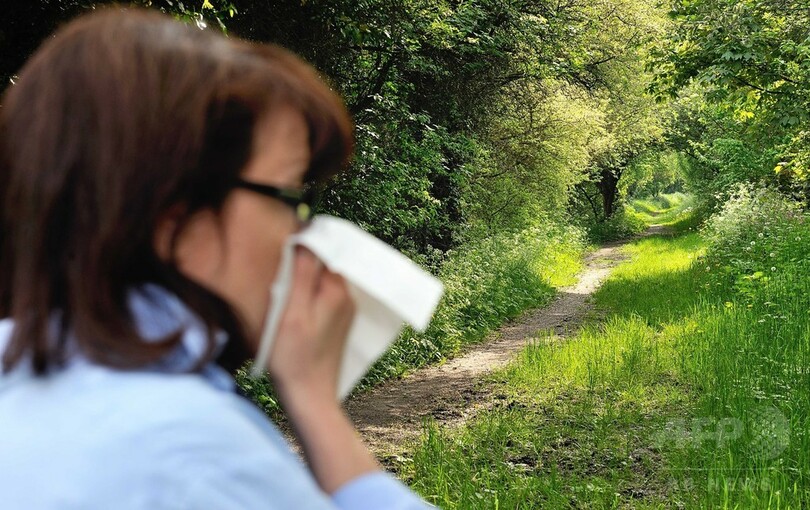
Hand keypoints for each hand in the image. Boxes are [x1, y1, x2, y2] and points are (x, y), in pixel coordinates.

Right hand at [267, 245, 354, 405]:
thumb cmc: (294, 357)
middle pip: (326, 262)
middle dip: (306, 255)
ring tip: (284, 277)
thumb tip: (306, 237)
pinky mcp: (338, 323)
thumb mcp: (291, 312)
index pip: (324, 248)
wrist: (310, 398)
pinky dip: (311, 290)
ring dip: (307, 274)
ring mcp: (344, 310)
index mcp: (336, 290)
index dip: (304, 240)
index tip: (283, 239)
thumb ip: (302, 274)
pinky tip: (294, 298)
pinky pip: (325, 295)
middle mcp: (346, 297)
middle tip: (281, 258)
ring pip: (325, 278)